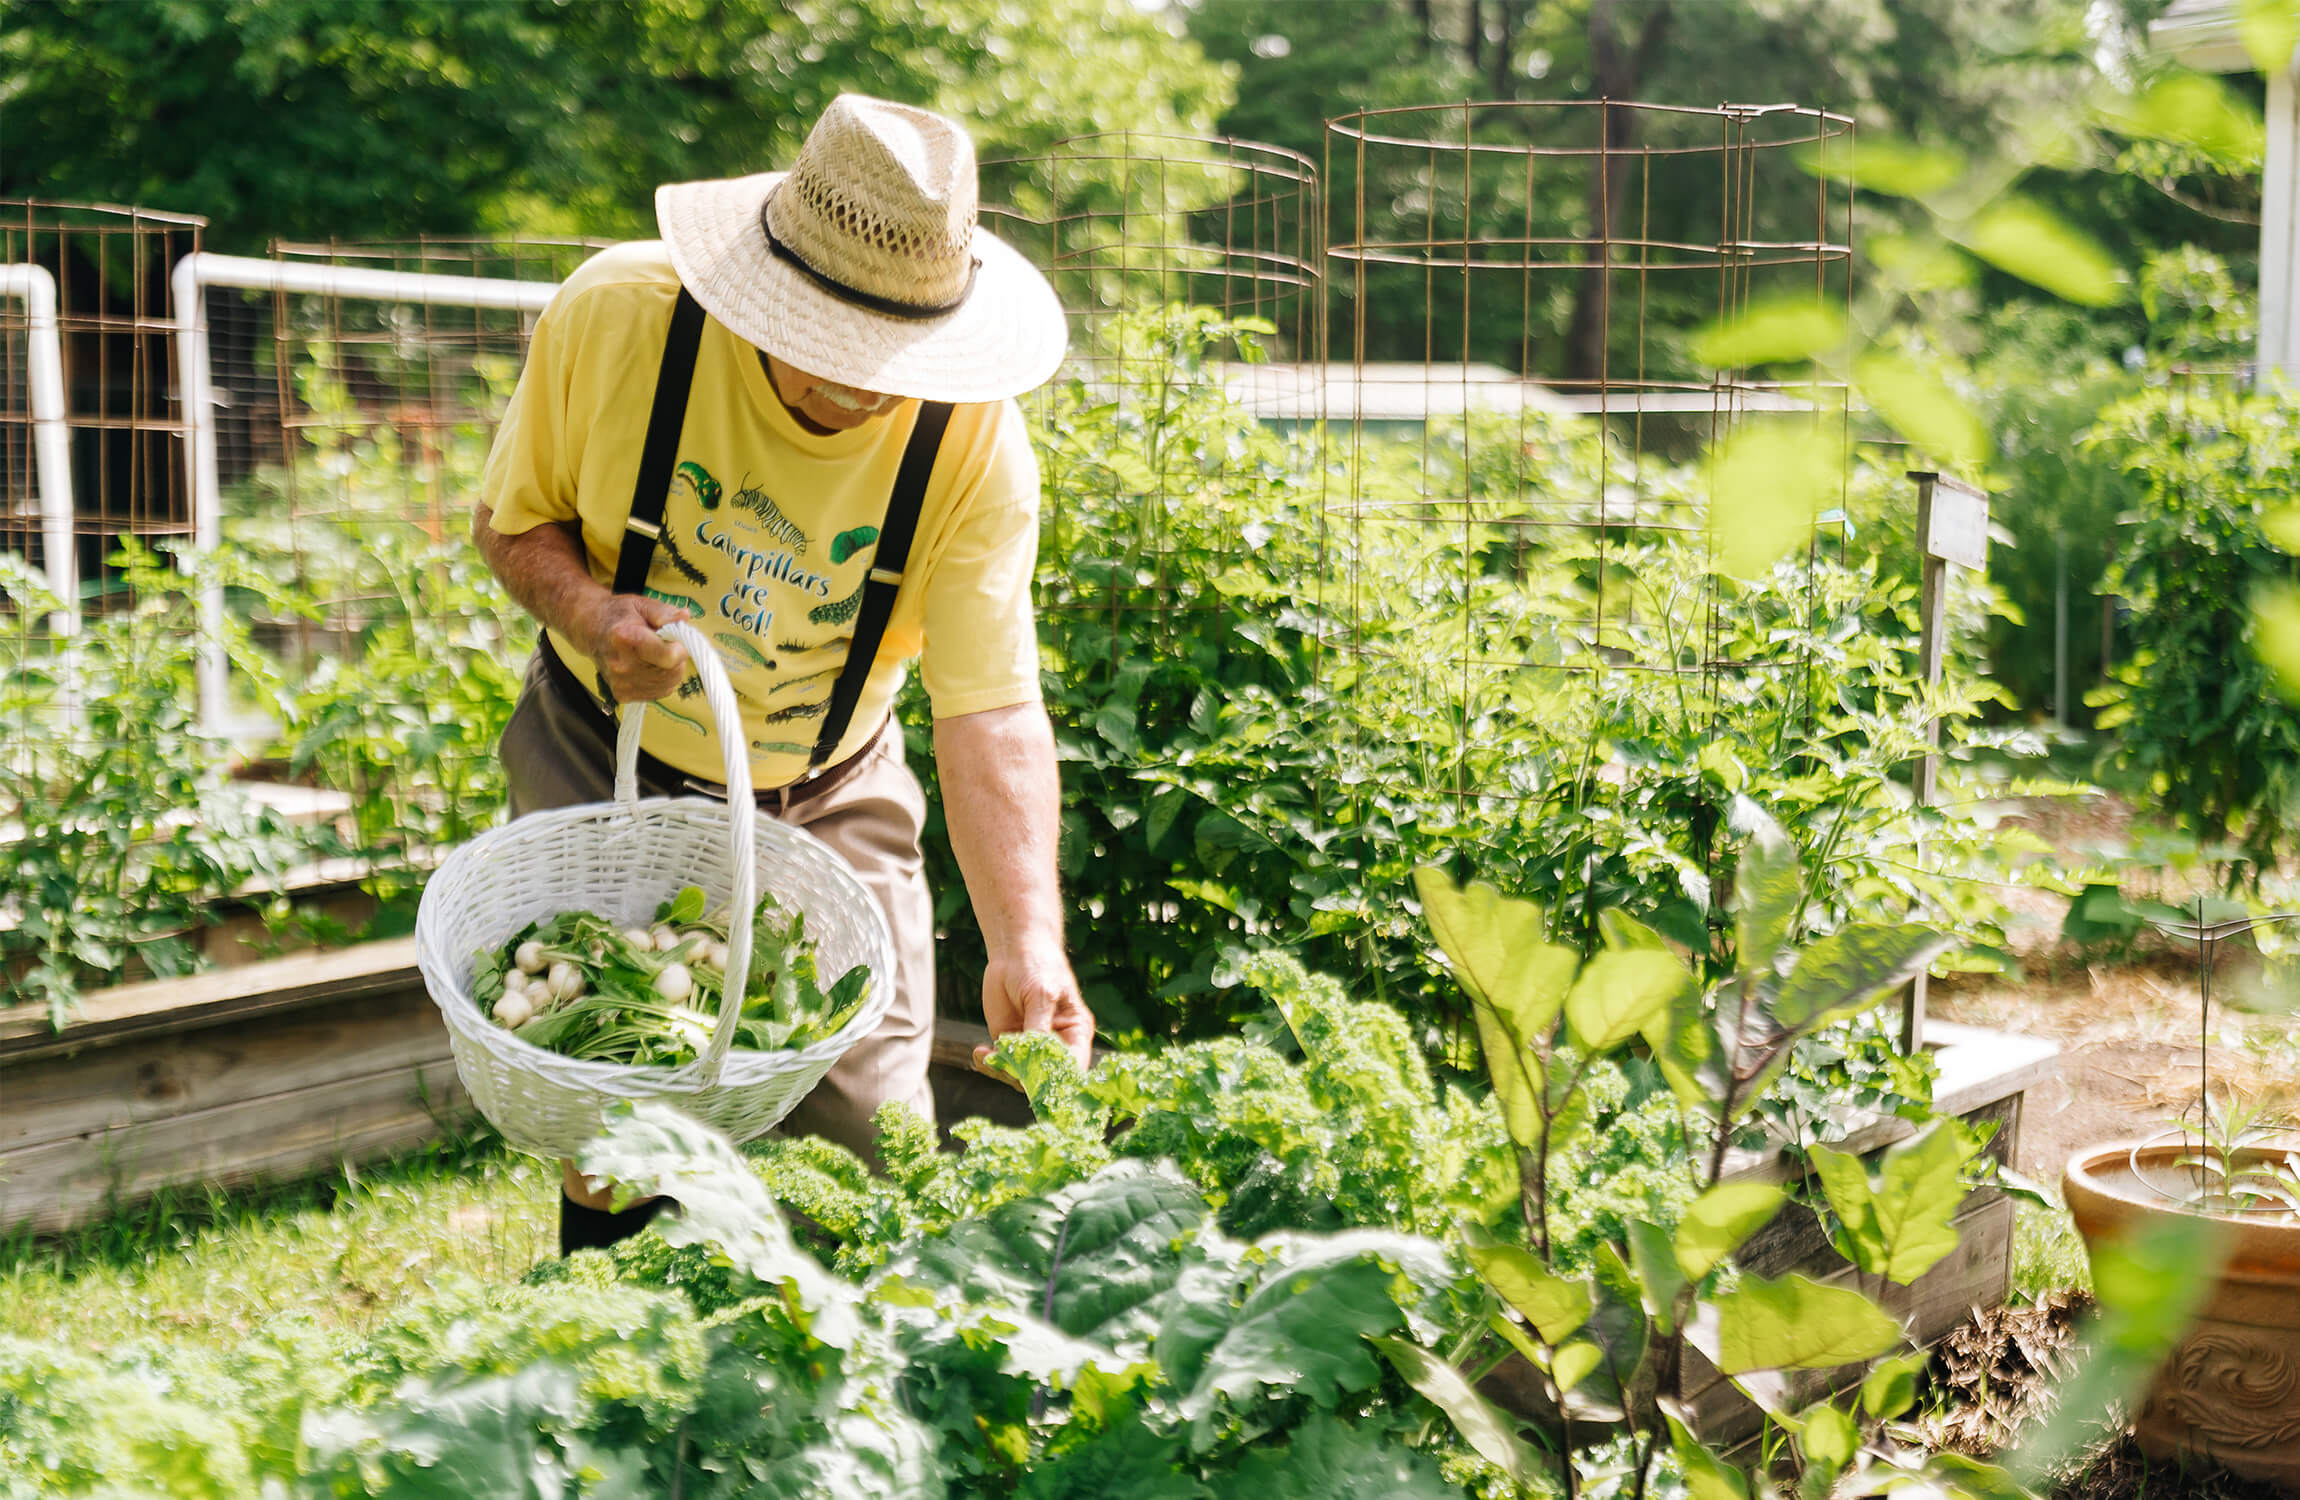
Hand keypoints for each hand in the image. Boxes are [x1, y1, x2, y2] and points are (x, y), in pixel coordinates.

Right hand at [586, 593, 689, 701]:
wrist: (591, 631)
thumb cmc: (619, 615)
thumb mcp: (642, 605)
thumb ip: (665, 613)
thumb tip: (684, 617)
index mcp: (625, 638)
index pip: (668, 656)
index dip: (681, 648)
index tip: (677, 638)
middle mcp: (621, 664)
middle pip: (671, 671)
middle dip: (677, 657)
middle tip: (664, 643)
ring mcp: (621, 682)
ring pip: (669, 683)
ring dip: (670, 668)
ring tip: (654, 653)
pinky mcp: (622, 694)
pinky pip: (659, 692)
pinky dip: (661, 680)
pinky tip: (648, 665)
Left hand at [975, 942, 1094, 1080]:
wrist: (1013, 950)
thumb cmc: (1037, 966)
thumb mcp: (1041, 995)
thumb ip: (1039, 1027)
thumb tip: (1036, 1062)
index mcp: (1075, 1033)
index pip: (1073, 1067)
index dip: (1059, 1080)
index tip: (1037, 1082)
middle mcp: (1056, 1044)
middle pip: (1045, 1076)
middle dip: (1023, 1077)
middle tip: (1003, 1066)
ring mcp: (1031, 1045)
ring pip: (1019, 1074)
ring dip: (1001, 1070)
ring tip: (986, 1056)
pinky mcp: (1009, 1041)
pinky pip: (1000, 1062)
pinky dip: (988, 1063)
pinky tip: (979, 1052)